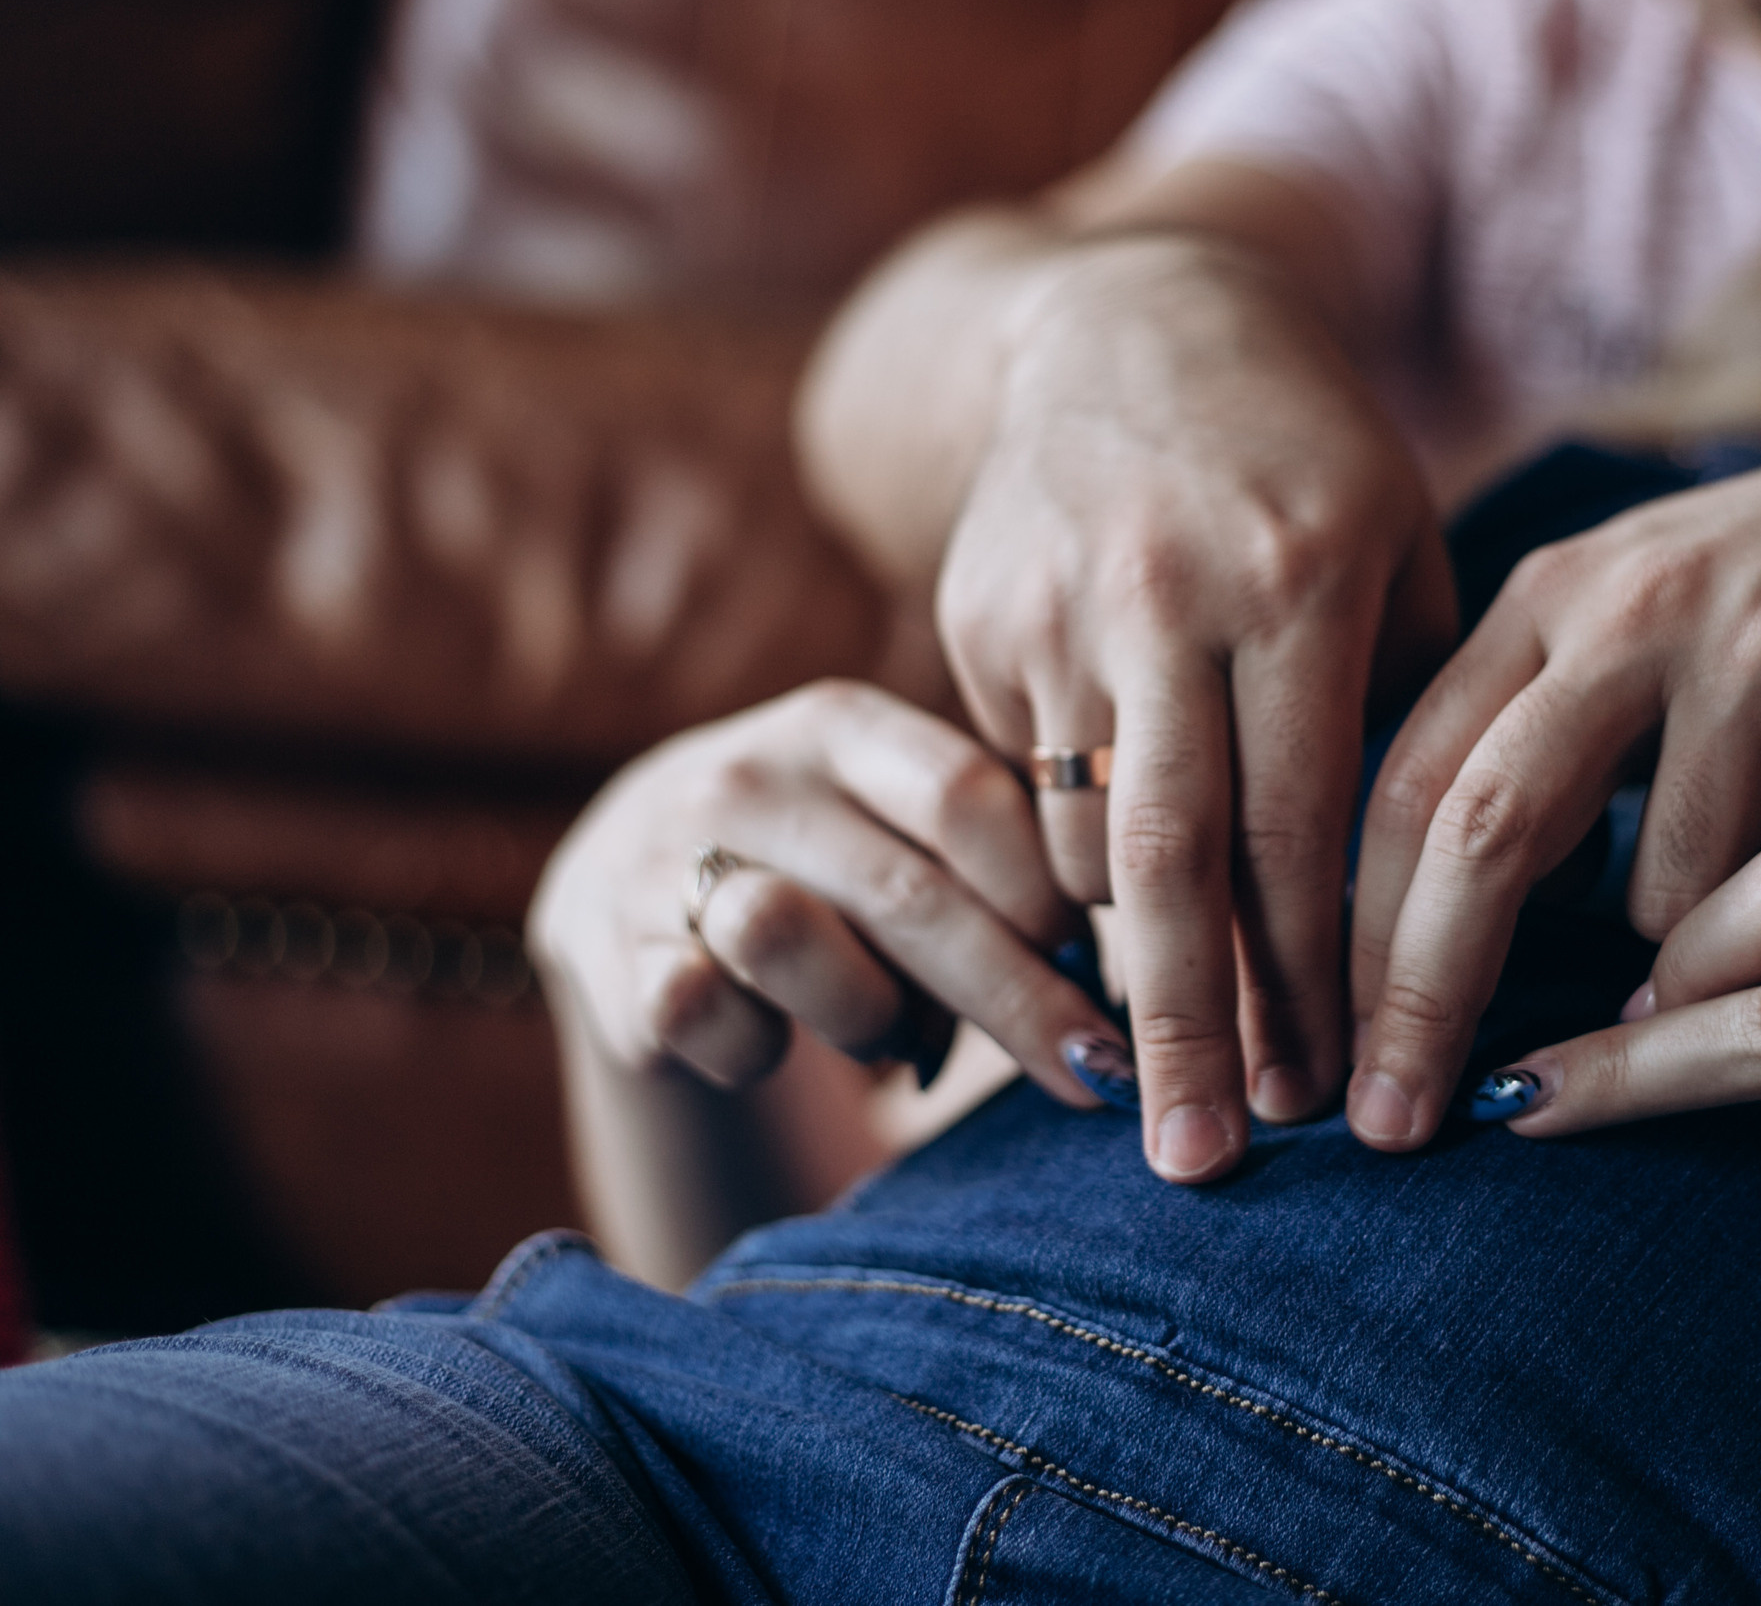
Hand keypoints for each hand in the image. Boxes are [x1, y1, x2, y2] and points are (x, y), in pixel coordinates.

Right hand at [529, 680, 1111, 1108]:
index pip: (970, 795)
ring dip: (868, 1015)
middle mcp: (750, 773)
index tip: (1103, 969)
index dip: (1047, 894)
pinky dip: (755, 1050)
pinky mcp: (607, 948)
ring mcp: (662, 853)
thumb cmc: (827, 866)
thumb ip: (995, 869)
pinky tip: (770, 1043)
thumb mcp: (899, 828)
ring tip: (887, 1033)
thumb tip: (1112, 998)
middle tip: (1093, 1078)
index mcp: (845, 725)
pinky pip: (705, 1015)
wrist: (627, 878)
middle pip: (909, 891)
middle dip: (1018, 1000)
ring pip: (792, 939)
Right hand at [935, 234, 1454, 1181]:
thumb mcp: (1401, 544)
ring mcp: (1055, 606)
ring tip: (1172, 1066)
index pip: (1304, 819)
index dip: (1314, 974)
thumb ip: (1418, 708)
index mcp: (1302, 573)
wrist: (1126, 328)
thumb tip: (1458, 900)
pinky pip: (1021, 790)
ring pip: (1080, 839)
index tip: (1329, 1095)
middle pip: (1169, 856)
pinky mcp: (974, 619)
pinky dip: (1073, 872)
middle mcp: (1167, 593)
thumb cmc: (1305, 457)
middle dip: (1191, 1026)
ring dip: (1131, 968)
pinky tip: (1118, 921)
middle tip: (1199, 1162)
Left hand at [1344, 371, 1760, 1150]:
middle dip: (1426, 994)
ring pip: (1673, 886)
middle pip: (1485, 829)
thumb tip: (1439, 929)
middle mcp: (1635, 605)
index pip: (1407, 781)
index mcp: (1552, 596)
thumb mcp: (1639, 622)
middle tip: (1398, 1124)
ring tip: (1753, 933)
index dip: (1354, 936)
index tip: (1338, 1064)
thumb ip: (1543, 744)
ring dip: (1692, 960)